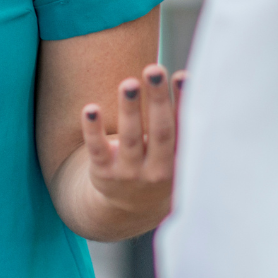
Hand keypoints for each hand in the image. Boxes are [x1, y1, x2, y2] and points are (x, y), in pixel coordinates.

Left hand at [77, 65, 182, 230]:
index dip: (184, 102)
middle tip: (154, 71)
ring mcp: (130, 172)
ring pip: (130, 138)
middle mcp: (158, 168)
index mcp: (180, 159)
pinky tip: (90, 109)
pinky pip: (97, 149)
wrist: (131, 206)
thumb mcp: (174, 151)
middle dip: (158, 100)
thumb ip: (179, 121)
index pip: (184, 127)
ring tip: (129, 84)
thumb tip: (186, 76)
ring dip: (130, 109)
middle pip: (160, 131)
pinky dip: (93, 129)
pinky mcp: (104, 173)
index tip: (183, 76)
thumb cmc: (157, 164)